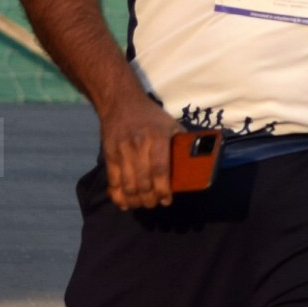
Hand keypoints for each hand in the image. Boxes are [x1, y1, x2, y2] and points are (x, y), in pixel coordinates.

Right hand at [99, 88, 184, 209]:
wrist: (120, 102)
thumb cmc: (150, 115)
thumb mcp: (170, 124)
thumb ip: (181, 142)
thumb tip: (198, 160)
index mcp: (158, 139)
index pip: (160, 170)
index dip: (163, 190)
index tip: (167, 200)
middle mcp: (139, 147)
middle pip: (144, 182)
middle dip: (150, 199)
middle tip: (155, 203)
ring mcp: (122, 152)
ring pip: (128, 185)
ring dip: (136, 201)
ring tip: (142, 203)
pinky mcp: (109, 156)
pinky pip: (112, 181)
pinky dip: (118, 197)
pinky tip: (125, 203)